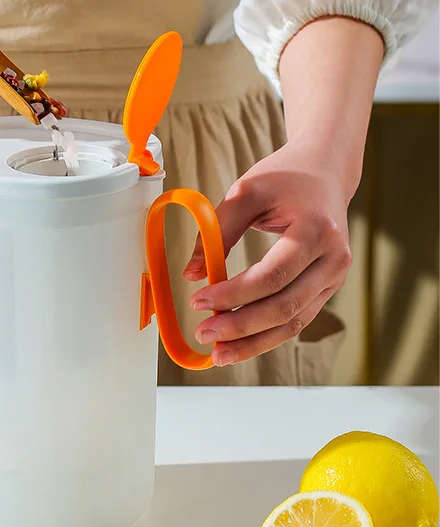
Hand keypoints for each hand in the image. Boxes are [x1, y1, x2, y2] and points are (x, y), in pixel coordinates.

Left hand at [183, 142, 352, 366]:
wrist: (326, 172)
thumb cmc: (285, 178)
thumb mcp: (246, 193)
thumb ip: (217, 231)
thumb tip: (191, 275)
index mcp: (316, 231)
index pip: (272, 276)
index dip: (233, 294)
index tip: (198, 302)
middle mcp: (333, 259)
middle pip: (285, 307)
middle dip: (240, 326)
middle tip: (203, 333)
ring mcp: (335, 278)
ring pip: (293, 322)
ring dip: (253, 342)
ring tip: (218, 354)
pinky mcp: (326, 288)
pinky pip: (295, 319)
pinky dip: (265, 334)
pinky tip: (238, 344)